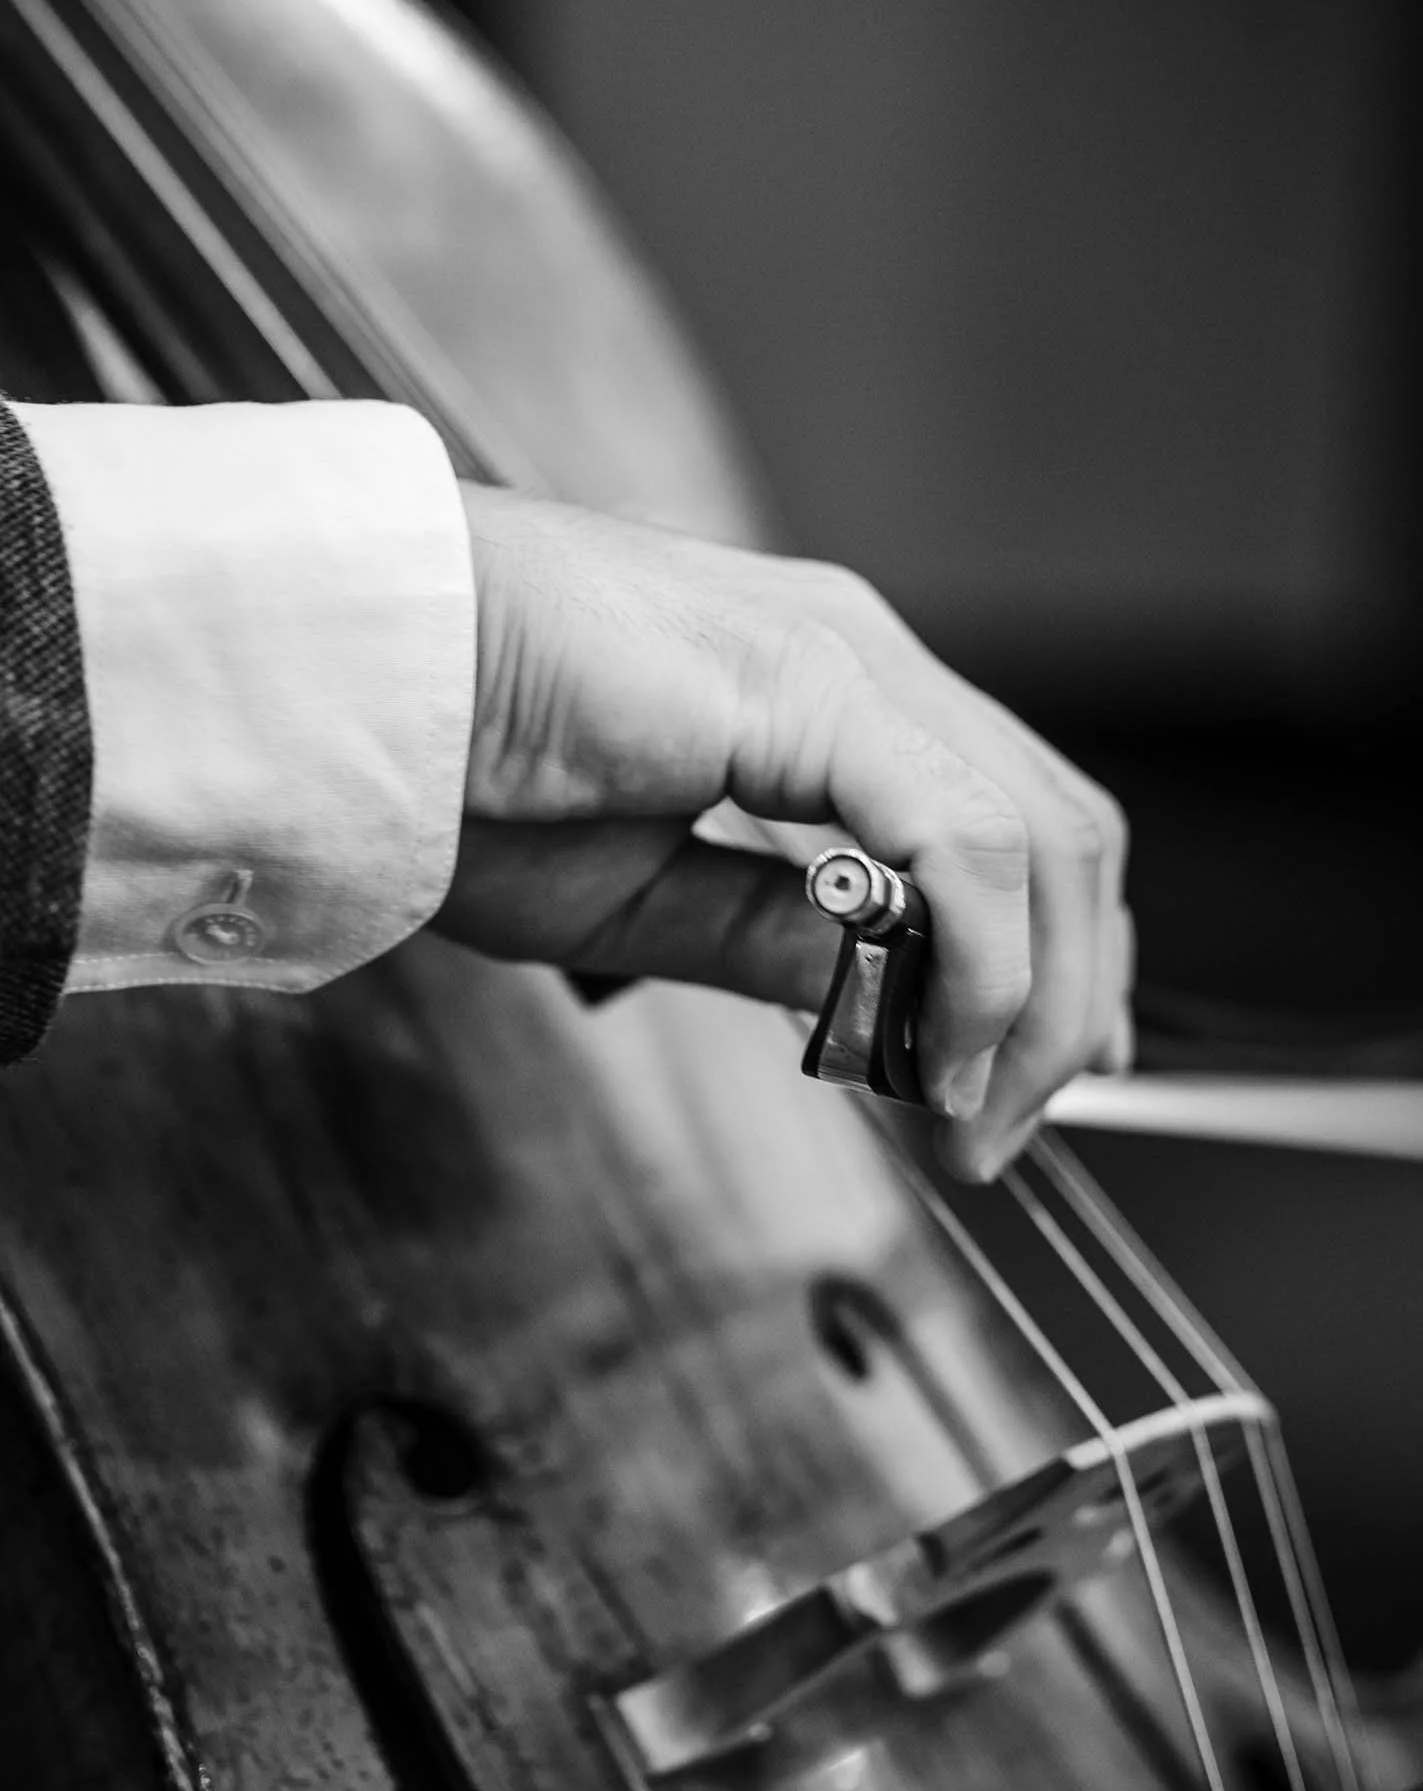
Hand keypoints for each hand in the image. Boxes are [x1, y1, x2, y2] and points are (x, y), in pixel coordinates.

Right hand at [433, 484, 1132, 1179]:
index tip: (1018, 1083)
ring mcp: (848, 660)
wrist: (356, 672)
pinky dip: (980, 961)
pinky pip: (960, 837)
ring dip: (1034, 1002)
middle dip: (1064, 1003)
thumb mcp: (642, 899)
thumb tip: (898, 1010)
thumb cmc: (459, 770)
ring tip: (969, 1118)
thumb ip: (776, 944)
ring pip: (1043, 837)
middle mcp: (862, 661)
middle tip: (1003, 1131)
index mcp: (828, 698)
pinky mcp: (814, 683)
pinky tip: (937, 1050)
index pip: (1011, 825)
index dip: (1050, 963)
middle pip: (1060, 833)